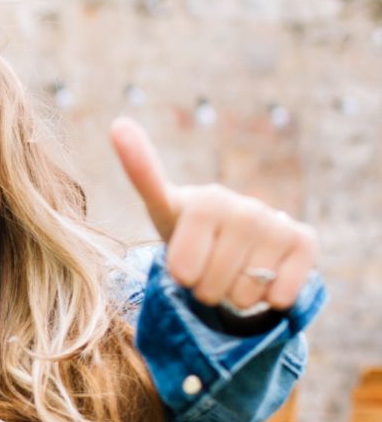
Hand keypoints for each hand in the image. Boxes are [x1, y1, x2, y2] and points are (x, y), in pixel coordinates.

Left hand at [110, 116, 317, 311]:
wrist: (241, 246)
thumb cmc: (194, 233)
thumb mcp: (163, 211)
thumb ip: (143, 174)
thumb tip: (118, 123)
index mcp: (205, 202)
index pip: (183, 265)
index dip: (182, 276)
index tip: (182, 266)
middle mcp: (244, 208)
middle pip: (211, 286)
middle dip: (206, 291)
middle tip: (210, 272)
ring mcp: (275, 224)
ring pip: (244, 295)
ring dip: (236, 298)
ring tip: (237, 273)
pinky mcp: (304, 242)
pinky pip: (280, 294)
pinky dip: (270, 298)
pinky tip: (267, 278)